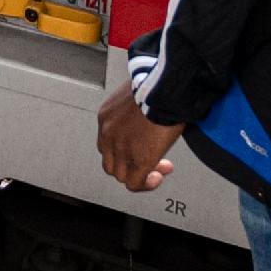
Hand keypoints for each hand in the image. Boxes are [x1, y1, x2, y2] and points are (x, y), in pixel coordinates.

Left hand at [97, 78, 181, 192]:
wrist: (163, 89)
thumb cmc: (156, 87)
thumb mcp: (136, 97)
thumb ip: (136, 111)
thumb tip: (149, 115)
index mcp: (107, 117)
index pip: (107, 143)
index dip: (124, 149)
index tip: (142, 145)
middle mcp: (108, 133)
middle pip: (110, 161)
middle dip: (129, 165)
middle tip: (149, 162)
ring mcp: (121, 149)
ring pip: (121, 175)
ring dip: (139, 176)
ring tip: (157, 171)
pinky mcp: (137, 160)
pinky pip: (135, 183)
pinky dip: (146, 184)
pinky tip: (158, 176)